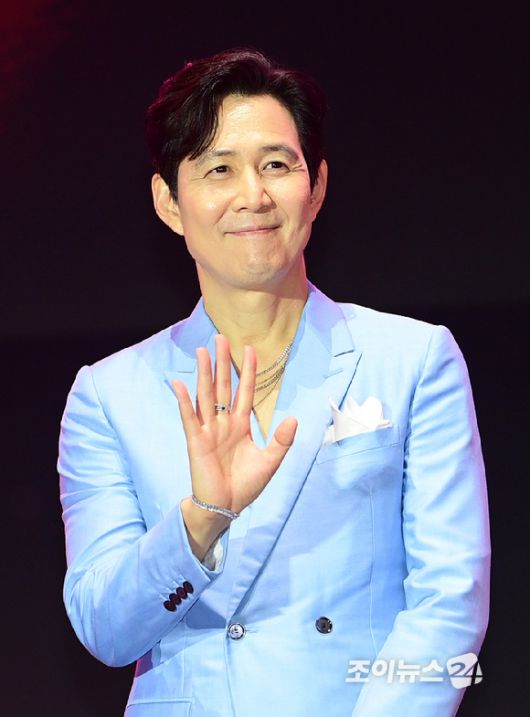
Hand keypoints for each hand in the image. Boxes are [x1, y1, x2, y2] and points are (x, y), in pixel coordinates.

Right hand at [172, 334, 297, 516]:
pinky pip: (189, 417)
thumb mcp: (270, 461)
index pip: (244, 391)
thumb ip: (281, 440)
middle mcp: (223, 423)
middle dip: (222, 362)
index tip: (250, 349)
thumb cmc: (245, 486)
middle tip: (221, 338)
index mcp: (240, 425)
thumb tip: (293, 418)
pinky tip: (180, 384)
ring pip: (206, 395)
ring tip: (202, 351)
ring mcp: (208, 430)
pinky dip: (184, 401)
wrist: (226, 507)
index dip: (247, 371)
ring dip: (203, 373)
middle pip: (223, 386)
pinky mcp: (195, 441)